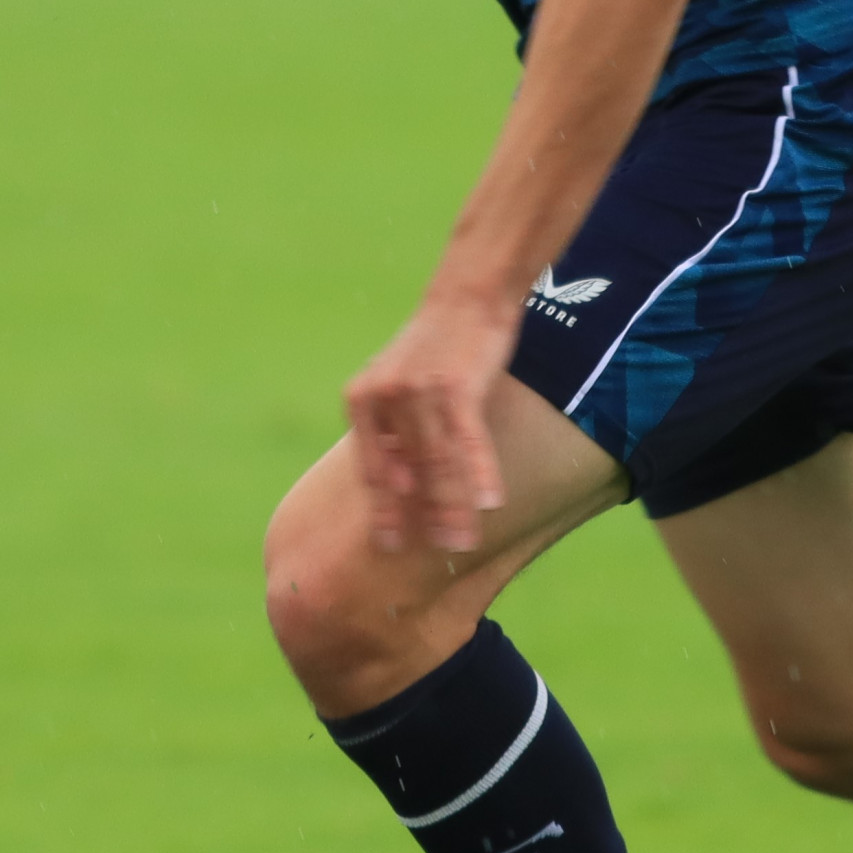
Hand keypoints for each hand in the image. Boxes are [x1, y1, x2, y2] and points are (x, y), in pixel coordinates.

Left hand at [342, 284, 522, 557]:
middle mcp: (384, 398)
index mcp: (362, 399)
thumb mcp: (394, 382)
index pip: (371, 469)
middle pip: (406, 474)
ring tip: (463, 543)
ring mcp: (419, 392)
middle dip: (421, 519)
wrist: (465, 295)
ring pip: (437, 465)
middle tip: (434, 556)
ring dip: (452, 509)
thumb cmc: (434, 345)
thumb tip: (394, 483)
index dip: (381, 509)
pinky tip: (490, 503)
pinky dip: (480, 473)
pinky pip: (468, 441)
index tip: (387, 544)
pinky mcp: (456, 386)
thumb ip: (389, 428)